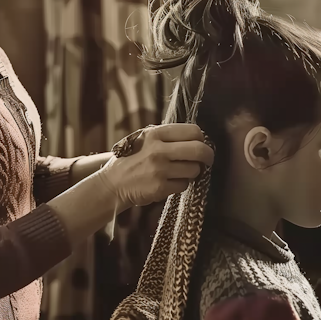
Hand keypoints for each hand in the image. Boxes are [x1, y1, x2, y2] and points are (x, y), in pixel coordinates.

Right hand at [96, 124, 213, 210]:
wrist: (112, 184)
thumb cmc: (130, 160)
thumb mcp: (143, 139)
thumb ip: (166, 136)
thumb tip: (196, 137)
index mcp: (155, 134)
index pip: (192, 131)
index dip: (201, 138)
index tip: (200, 144)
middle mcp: (158, 150)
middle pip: (199, 150)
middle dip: (208, 156)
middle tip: (207, 160)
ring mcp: (159, 170)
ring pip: (194, 170)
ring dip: (192, 172)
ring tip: (180, 172)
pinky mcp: (160, 188)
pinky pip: (184, 185)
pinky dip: (181, 184)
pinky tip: (169, 182)